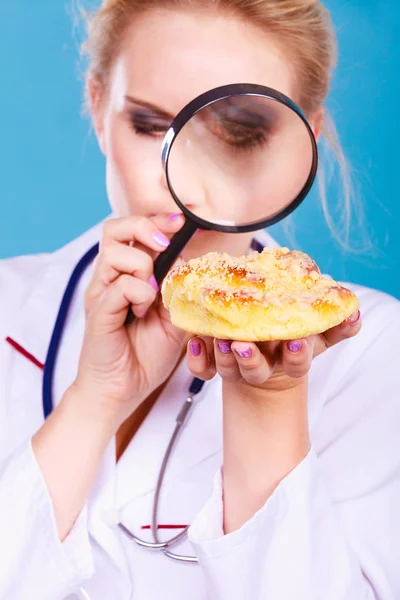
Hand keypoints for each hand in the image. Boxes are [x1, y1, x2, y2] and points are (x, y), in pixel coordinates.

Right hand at [73, 215, 187, 425]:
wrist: (122, 390)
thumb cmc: (144, 356)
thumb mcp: (174, 320)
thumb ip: (179, 293)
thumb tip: (188, 266)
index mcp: (126, 276)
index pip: (133, 232)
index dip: (157, 221)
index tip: (181, 223)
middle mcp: (110, 279)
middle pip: (113, 229)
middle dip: (143, 226)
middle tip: (164, 243)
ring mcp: (101, 294)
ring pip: (115, 253)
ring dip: (143, 266)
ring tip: (153, 293)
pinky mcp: (99, 312)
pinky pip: (119, 286)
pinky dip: (139, 293)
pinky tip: (143, 311)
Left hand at [186, 310, 361, 390]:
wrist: (264, 345)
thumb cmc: (291, 334)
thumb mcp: (317, 329)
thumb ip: (335, 322)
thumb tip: (354, 312)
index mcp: (288, 357)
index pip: (296, 362)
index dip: (297, 355)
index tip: (294, 343)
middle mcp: (262, 366)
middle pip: (257, 371)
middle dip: (251, 360)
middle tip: (242, 345)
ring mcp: (236, 365)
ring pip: (229, 370)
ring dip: (223, 357)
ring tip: (220, 339)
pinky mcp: (214, 362)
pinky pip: (204, 369)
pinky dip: (199, 360)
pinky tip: (195, 341)